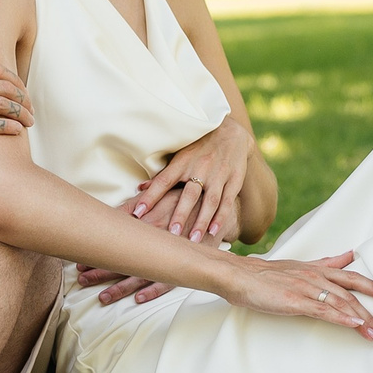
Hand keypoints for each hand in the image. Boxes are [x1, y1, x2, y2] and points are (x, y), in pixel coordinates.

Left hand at [75, 177, 207, 307]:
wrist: (219, 210)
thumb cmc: (185, 201)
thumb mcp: (161, 195)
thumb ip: (137, 203)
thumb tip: (114, 209)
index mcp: (150, 221)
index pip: (119, 238)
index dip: (99, 249)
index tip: (81, 259)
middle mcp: (159, 239)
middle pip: (126, 258)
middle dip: (102, 270)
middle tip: (82, 278)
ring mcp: (173, 254)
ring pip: (143, 274)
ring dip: (121, 286)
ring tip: (102, 296)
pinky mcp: (187, 264)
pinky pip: (169, 282)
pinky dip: (153, 290)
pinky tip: (138, 298)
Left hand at [131, 118, 255, 246]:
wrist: (231, 132)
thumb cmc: (198, 147)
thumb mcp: (180, 156)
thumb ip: (162, 174)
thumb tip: (139, 188)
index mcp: (182, 162)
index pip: (163, 181)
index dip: (150, 197)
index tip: (138, 213)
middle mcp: (200, 168)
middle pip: (189, 194)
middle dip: (180, 214)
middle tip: (172, 234)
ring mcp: (218, 174)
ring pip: (210, 201)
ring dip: (201, 221)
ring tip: (194, 240)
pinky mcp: (234, 179)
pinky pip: (227, 201)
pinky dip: (221, 217)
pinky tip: (214, 231)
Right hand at [221, 251, 372, 341]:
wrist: (239, 276)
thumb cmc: (265, 275)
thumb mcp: (300, 265)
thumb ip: (326, 263)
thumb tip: (348, 255)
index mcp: (317, 270)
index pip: (351, 277)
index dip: (372, 287)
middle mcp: (316, 277)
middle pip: (352, 294)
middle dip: (371, 314)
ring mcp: (306, 288)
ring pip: (341, 304)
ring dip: (362, 321)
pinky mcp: (295, 301)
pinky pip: (323, 310)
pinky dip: (341, 317)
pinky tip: (354, 325)